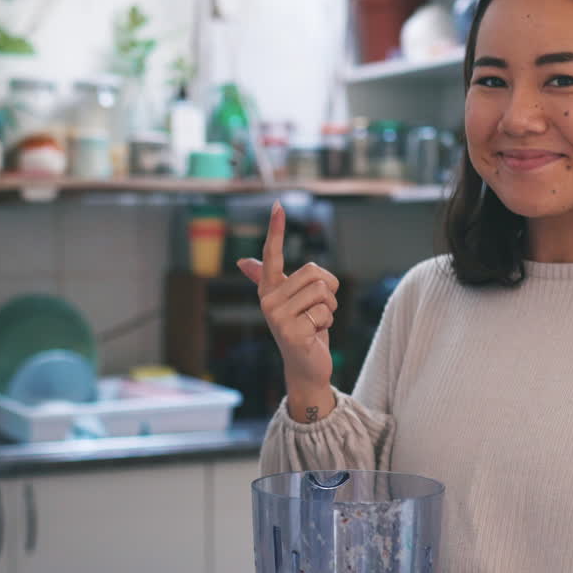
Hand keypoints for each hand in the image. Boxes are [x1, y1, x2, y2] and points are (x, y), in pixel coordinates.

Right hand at [236, 201, 338, 389]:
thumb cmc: (302, 328)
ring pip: (322, 291)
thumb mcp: (290, 300)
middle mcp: (267, 300)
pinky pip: (324, 311)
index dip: (276, 229)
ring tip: (316, 322)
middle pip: (313, 272)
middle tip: (318, 310)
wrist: (306, 366)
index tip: (277, 205)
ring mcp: (276, 317)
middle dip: (328, 291)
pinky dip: (328, 323)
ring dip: (330, 308)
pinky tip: (315, 335)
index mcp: (268, 289)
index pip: (272, 254)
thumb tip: (243, 262)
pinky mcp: (290, 332)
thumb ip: (267, 279)